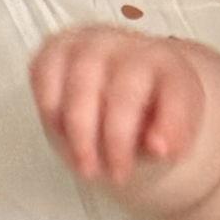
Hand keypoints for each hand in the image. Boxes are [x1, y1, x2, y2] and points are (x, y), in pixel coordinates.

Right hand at [30, 26, 206, 184]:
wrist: (126, 90)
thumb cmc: (150, 115)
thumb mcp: (170, 135)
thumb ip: (170, 141)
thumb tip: (157, 147)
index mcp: (171, 67)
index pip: (174, 91)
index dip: (171, 123)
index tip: (161, 154)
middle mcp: (131, 48)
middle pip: (123, 93)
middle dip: (117, 140)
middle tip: (117, 175)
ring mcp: (91, 44)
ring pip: (80, 85)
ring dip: (80, 133)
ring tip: (86, 166)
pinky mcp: (57, 48)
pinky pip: (44, 73)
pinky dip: (50, 110)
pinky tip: (62, 135)